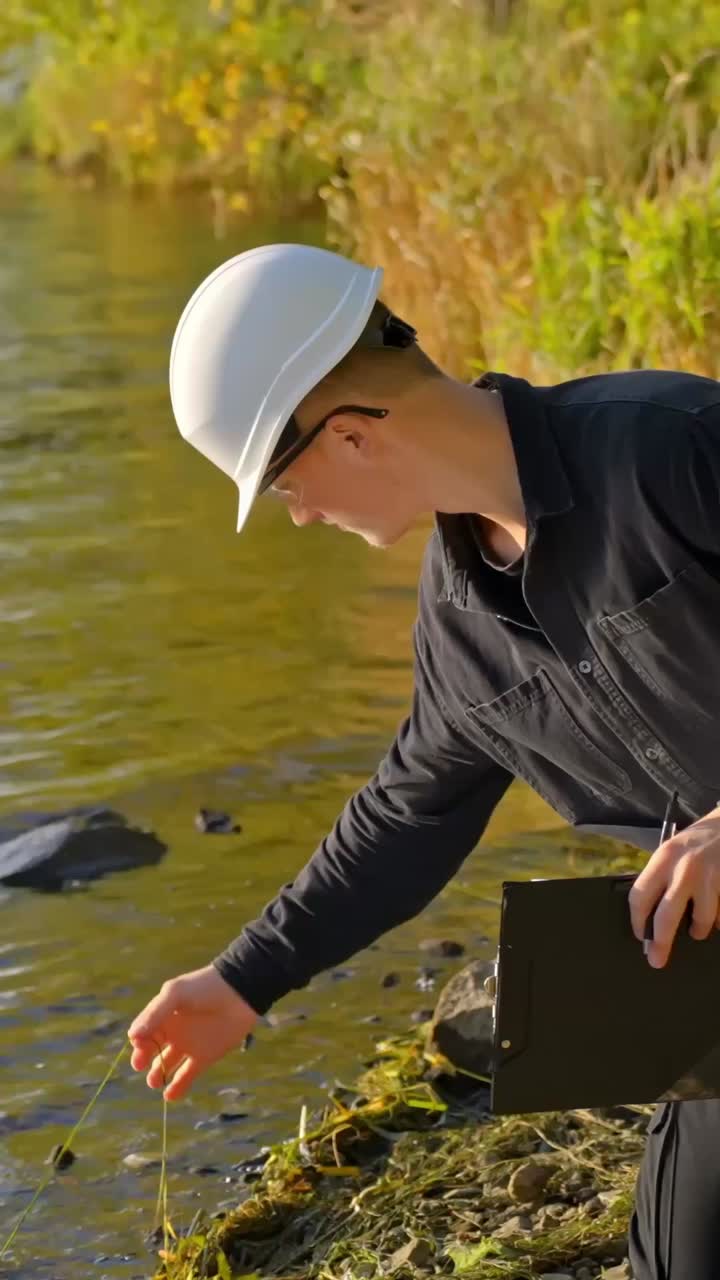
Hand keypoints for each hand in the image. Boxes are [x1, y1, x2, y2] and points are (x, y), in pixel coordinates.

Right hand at [127, 964, 257, 1099]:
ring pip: (167, 1065)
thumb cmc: (204, 988)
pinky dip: (178, 1088)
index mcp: (164, 1015)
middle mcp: (174, 1031)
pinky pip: (186, 1076)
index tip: (140, 1046)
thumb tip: (132, 1036)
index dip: (139, 1042)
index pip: (144, 1034)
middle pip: (151, 1051)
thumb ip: (155, 1014)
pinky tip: (169, 1096)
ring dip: (158, 1076)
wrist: (240, 993)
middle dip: (143, 1060)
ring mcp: (189, 1045)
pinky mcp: (205, 1057)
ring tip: (155, 1082)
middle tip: (140, 1065)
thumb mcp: (176, 994)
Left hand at [629, 807, 719, 968]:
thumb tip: (649, 917)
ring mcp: (709, 879)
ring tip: (696, 928)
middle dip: (660, 943)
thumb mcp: (670, 852)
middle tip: (656, 960)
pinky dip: (717, 920)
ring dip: (698, 930)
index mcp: (663, 859)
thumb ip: (661, 878)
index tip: (639, 935)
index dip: (636, 921)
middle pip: (666, 917)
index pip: (640, 896)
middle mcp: (684, 869)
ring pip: (700, 921)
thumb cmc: (694, 843)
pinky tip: (715, 913)